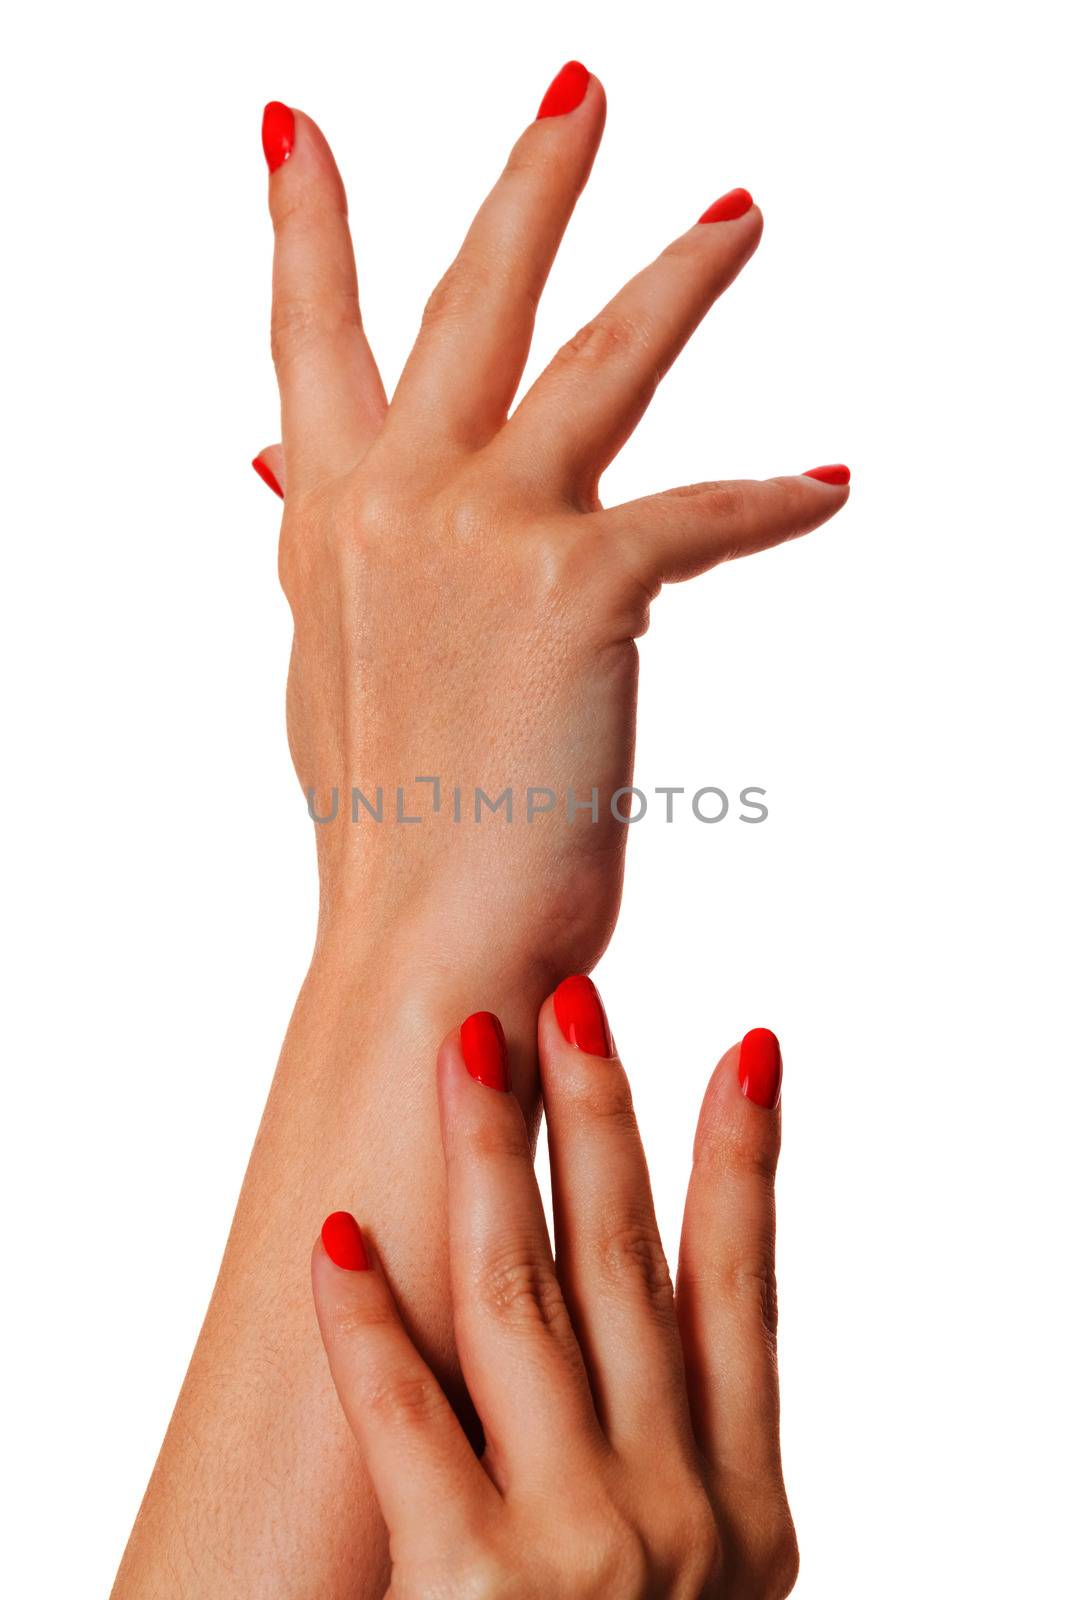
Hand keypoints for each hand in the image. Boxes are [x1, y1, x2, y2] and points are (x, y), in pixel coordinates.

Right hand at [255, 66, 848, 978]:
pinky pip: (702, 512)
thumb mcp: (340, 673)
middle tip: (581, 91)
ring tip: (738, 215)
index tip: (295, 132)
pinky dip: (773, 502)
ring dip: (677, 274)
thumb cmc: (396, 827)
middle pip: (467, 300)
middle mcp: (391, 502)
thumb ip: (334, 559)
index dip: (306, 230)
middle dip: (528, 184)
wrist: (423, 938)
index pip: (308, 347)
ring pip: (598, 359)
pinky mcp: (574, 583)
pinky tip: (828, 485)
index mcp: (332, 527)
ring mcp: (477, 530)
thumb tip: (287, 474)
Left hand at [313, 980, 797, 1597]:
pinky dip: (366, 1321)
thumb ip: (671, 1492)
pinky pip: (406, 1417)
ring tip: (466, 1046)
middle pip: (627, 1263)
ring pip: (522, 1299)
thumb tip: (626, 1379)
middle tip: (573, 997)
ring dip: (490, 1154)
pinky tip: (336, 1233)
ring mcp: (581, 1543)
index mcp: (744, 1511)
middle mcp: (677, 1509)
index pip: (745, 1295)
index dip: (742, 1164)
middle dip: (599, 1115)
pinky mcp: (470, 1587)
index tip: (746, 1052)